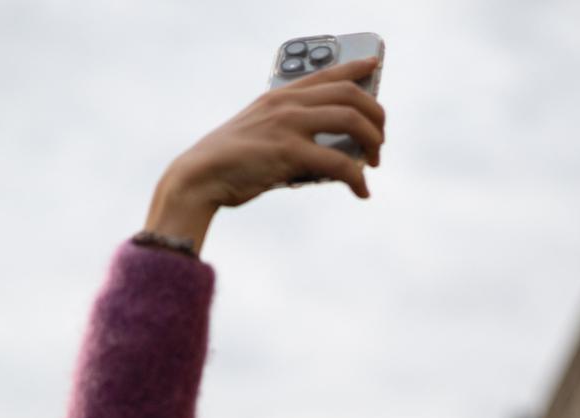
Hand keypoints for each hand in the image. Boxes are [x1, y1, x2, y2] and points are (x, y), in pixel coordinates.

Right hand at [145, 58, 384, 253]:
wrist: (200, 177)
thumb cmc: (229, 163)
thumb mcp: (259, 134)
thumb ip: (289, 133)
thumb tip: (327, 155)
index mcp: (279, 95)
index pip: (327, 72)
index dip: (356, 67)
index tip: (375, 64)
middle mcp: (287, 103)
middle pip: (350, 95)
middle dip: (376, 116)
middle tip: (379, 141)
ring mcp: (289, 125)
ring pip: (352, 121)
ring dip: (373, 143)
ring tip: (374, 163)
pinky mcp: (290, 153)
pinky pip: (340, 163)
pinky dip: (357, 179)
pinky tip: (361, 191)